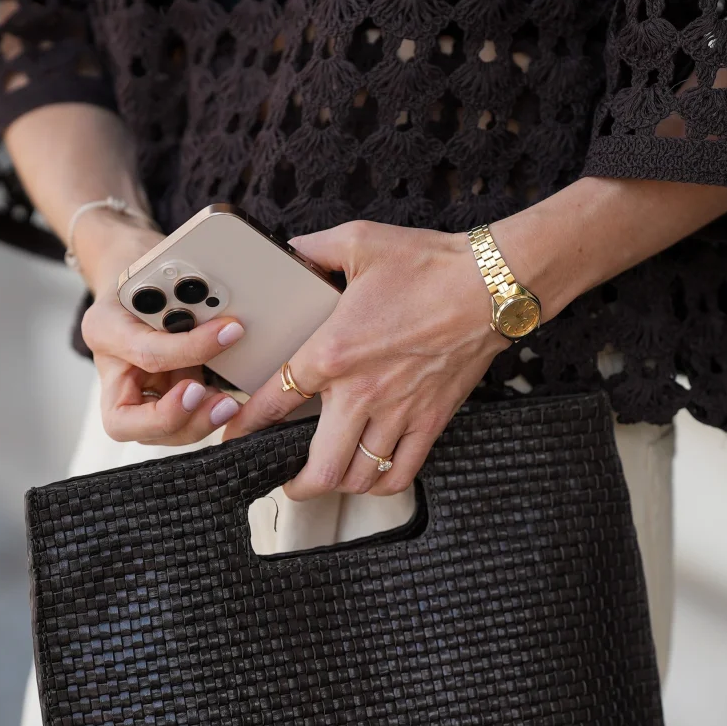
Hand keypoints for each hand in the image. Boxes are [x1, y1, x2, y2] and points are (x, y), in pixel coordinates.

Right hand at [77, 218, 244, 444]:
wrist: (133, 282)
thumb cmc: (144, 275)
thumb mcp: (158, 272)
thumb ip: (183, 294)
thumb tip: (228, 316)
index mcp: (104, 330)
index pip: (147, 353)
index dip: (191, 349)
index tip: (229, 333)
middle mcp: (111, 371)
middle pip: (127, 423)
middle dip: (176, 418)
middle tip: (220, 402)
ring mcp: (130, 393)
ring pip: (153, 434)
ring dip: (195, 423)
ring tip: (228, 404)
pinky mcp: (154, 403)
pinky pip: (175, 425)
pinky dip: (201, 418)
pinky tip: (226, 406)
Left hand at [220, 221, 507, 498]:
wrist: (492, 284)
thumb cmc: (430, 264)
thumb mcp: (359, 241)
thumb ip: (314, 250)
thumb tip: (290, 251)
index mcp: (334, 352)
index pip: (274, 403)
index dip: (246, 427)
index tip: (234, 437)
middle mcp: (363, 393)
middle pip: (319, 468)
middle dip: (294, 483)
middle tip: (283, 478)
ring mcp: (399, 413)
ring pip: (359, 477)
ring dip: (337, 485)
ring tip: (325, 479)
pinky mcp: (432, 421)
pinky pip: (402, 473)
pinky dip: (382, 484)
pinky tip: (372, 476)